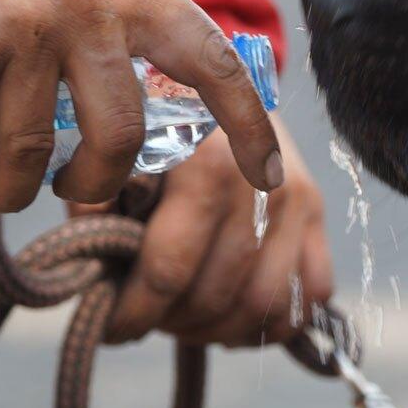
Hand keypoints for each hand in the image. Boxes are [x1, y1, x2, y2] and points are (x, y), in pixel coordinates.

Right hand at [0, 0, 282, 211]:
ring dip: (15, 189)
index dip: (248, 128)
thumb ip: (134, 25)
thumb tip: (181, 99)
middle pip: (120, 138)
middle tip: (78, 191)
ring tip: (1, 186)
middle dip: (98, 185)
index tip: (266, 178)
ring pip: (37, 156)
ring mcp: (26, 28)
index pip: (214, 63)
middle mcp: (90, 5)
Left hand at [75, 117, 333, 346]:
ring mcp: (299, 203)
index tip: (110, 326)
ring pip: (265, 307)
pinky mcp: (320, 215)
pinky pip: (309, 296)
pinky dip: (274, 322)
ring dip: (220, 329)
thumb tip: (86, 273)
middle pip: (217, 296)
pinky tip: (234, 315)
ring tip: (187, 321)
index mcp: (208, 167)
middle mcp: (262, 186)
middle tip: (147, 319)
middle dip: (173, 322)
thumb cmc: (161, 119)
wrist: (223, 77)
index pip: (168, 271)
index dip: (133, 313)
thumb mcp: (120, 152)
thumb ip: (99, 209)